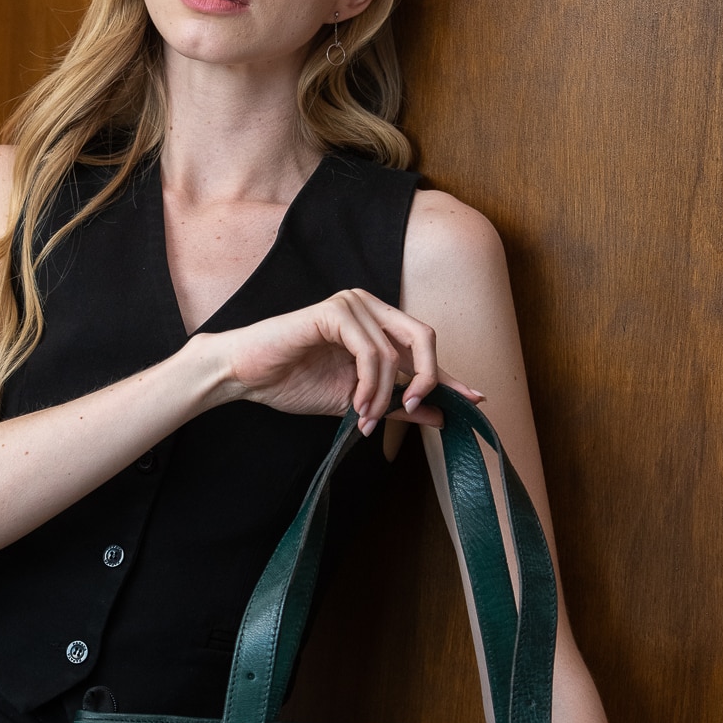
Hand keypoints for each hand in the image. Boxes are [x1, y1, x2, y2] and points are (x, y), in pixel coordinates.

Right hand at [200, 287, 482, 431]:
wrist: (247, 376)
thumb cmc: (293, 383)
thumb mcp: (356, 401)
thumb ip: (396, 404)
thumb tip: (441, 417)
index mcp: (377, 324)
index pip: (423, 347)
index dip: (449, 375)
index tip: (476, 399)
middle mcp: (369, 306)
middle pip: (423, 337)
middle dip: (428, 378)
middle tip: (410, 409)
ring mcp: (352, 304)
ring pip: (394, 353)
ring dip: (382, 394)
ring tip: (364, 418)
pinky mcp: (334, 311)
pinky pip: (370, 351)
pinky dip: (369, 384)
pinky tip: (356, 403)